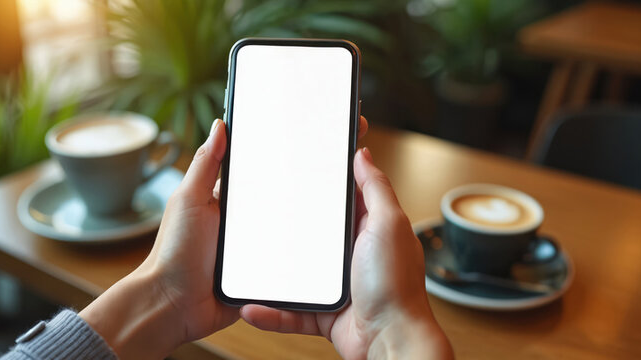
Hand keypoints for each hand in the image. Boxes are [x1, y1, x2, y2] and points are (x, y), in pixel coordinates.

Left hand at [80, 116, 368, 358]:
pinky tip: (325, 247)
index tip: (309, 141)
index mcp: (227, 201)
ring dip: (308, 226)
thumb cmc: (174, 252)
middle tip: (338, 173)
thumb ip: (205, 164)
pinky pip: (291, 264)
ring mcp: (256, 250)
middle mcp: (244, 224)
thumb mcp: (189, 200)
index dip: (282, 159)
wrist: (173, 305)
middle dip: (305, 191)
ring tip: (340, 208)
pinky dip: (304, 258)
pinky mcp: (265, 277)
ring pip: (292, 232)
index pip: (260, 173)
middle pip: (282, 201)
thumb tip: (220, 124)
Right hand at [240, 148, 452, 358]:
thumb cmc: (396, 285)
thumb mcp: (388, 224)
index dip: (322, 182)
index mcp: (368, 228)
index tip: (295, 168)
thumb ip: (375, 188)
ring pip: (295, 274)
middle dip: (286, 227)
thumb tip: (364, 155)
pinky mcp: (324, 313)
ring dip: (271, 273)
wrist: (390, 341)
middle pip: (312, 235)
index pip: (342, 198)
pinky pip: (291, 311)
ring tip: (244, 262)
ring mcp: (336, 285)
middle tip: (258, 212)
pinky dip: (271, 312)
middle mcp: (352, 255)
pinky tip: (251, 306)